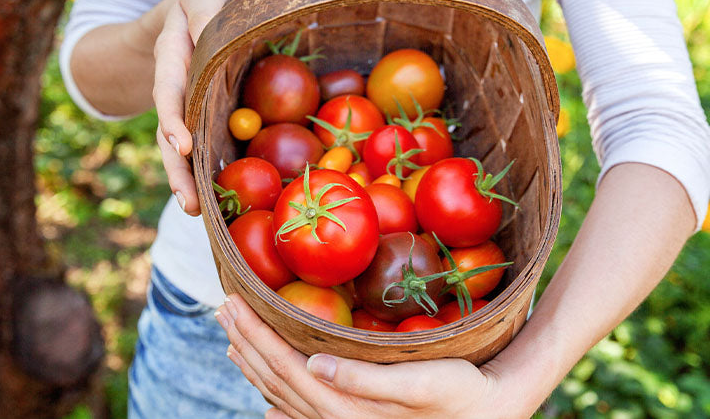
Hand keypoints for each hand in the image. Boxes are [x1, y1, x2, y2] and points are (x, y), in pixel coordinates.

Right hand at [150, 0, 227, 215]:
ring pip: (176, 150)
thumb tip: (208, 30)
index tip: (181, 145)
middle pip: (167, 134)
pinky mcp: (196, 120)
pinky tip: (208, 200)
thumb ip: (204, 9)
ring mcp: (181, 109)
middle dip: (175, 169)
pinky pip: (194, 149)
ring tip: (194, 210)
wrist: (185, 17)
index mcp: (171, 60)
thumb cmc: (201, 6)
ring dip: (183, 181)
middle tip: (188, 201)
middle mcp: (171, 90)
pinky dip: (197, 174)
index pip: (168, 93)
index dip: (173, 119)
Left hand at [215, 294, 520, 418]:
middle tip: (222, 308)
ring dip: (255, 366)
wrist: (487, 417)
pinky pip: (300, 412)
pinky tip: (266, 396)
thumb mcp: (420, 382)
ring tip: (234, 340)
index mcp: (344, 407)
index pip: (285, 366)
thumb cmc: (459, 392)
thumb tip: (314, 364)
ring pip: (282, 396)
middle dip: (247, 343)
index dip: (256, 334)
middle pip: (275, 380)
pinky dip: (276, 397)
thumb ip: (365, 378)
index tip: (232, 303)